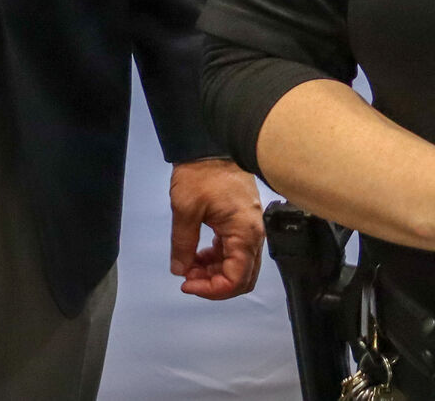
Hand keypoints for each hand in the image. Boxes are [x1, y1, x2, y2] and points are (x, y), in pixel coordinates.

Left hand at [169, 158, 264, 299]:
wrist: (211, 143)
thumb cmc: (201, 174)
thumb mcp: (185, 209)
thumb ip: (183, 244)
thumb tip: (180, 271)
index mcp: (244, 233)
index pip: (237, 279)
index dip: (212, 290)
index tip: (187, 284)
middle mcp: (253, 234)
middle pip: (242, 277)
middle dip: (215, 284)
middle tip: (188, 279)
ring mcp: (249, 227)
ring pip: (238, 265)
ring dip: (215, 272)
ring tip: (189, 266)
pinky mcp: (242, 221)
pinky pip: (234, 250)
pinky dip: (217, 258)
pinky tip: (198, 254)